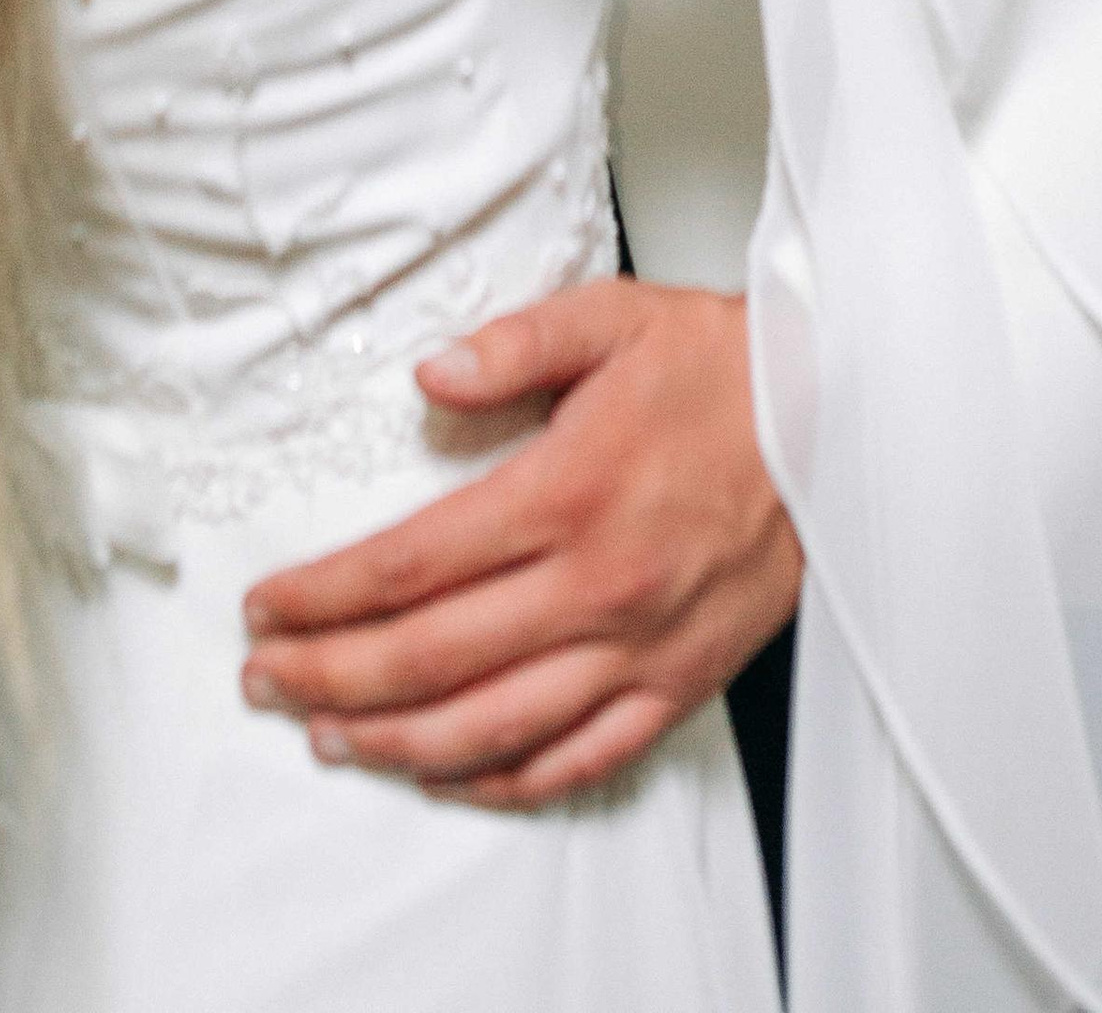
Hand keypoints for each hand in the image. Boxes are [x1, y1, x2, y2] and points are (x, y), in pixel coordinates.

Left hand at [240, 281, 798, 806]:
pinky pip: (579, 759)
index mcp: (568, 493)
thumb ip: (514, 344)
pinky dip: (503, 782)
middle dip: (328, 676)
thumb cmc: (722, 370)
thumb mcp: (615, 319)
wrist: (837, 418)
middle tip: (264, 679)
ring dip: (394, 743)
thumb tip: (430, 373)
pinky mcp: (677, 682)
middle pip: (429, 659)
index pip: (410, 567)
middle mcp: (597, 586)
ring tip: (329, 735)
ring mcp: (638, 647)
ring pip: (491, 727)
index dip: (324, 597)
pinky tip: (450, 775)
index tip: (267, 606)